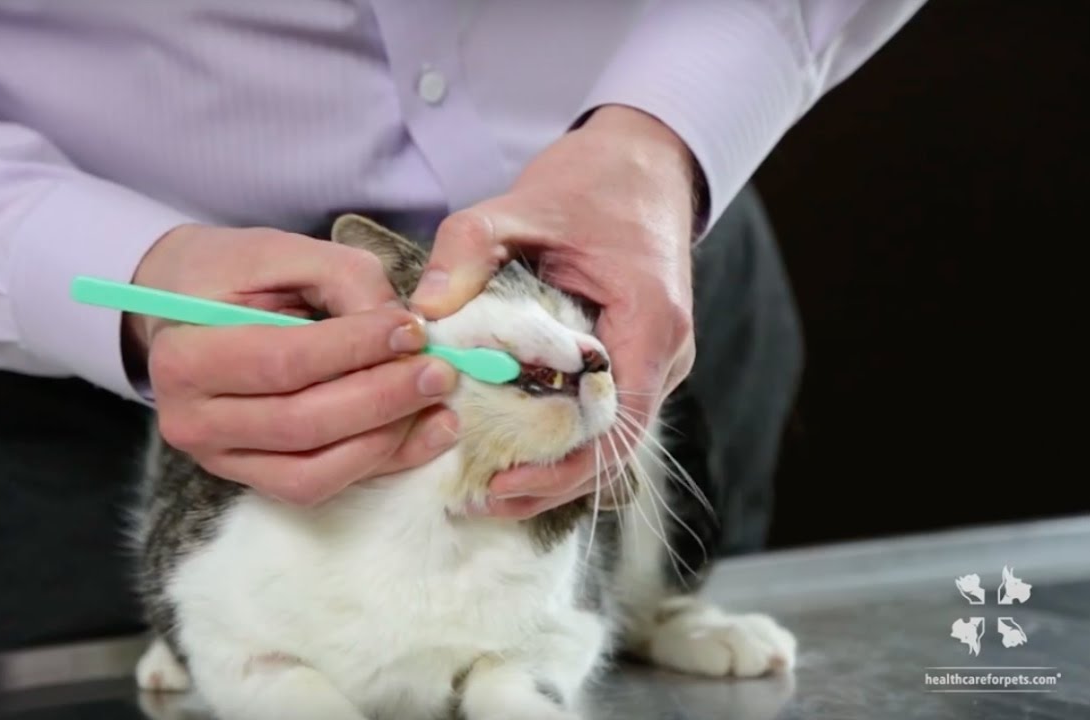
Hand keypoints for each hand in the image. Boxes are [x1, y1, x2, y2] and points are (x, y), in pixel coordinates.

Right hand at [128, 224, 460, 503]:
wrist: (181, 306)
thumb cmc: (231, 273)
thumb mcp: (282, 252)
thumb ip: (345, 281)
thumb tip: (405, 334)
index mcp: (183, 355)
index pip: (284, 362)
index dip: (356, 349)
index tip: (413, 330)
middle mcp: (190, 419)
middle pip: (301, 422)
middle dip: (382, 399)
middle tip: (439, 371)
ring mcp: (217, 459)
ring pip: (313, 469)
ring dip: (386, 440)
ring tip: (438, 405)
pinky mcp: (248, 479)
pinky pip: (317, 486)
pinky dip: (375, 464)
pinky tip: (420, 434)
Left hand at [408, 105, 699, 517]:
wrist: (644, 162)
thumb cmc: (591, 184)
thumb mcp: (520, 206)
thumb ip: (467, 251)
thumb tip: (423, 313)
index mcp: (649, 321)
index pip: (616, 423)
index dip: (562, 466)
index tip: (504, 481)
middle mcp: (666, 353)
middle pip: (614, 447)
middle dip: (551, 483)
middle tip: (481, 500)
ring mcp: (657, 361)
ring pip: (610, 440)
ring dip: (555, 470)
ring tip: (489, 492)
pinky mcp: (638, 360)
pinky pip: (603, 415)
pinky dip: (561, 440)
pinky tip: (514, 453)